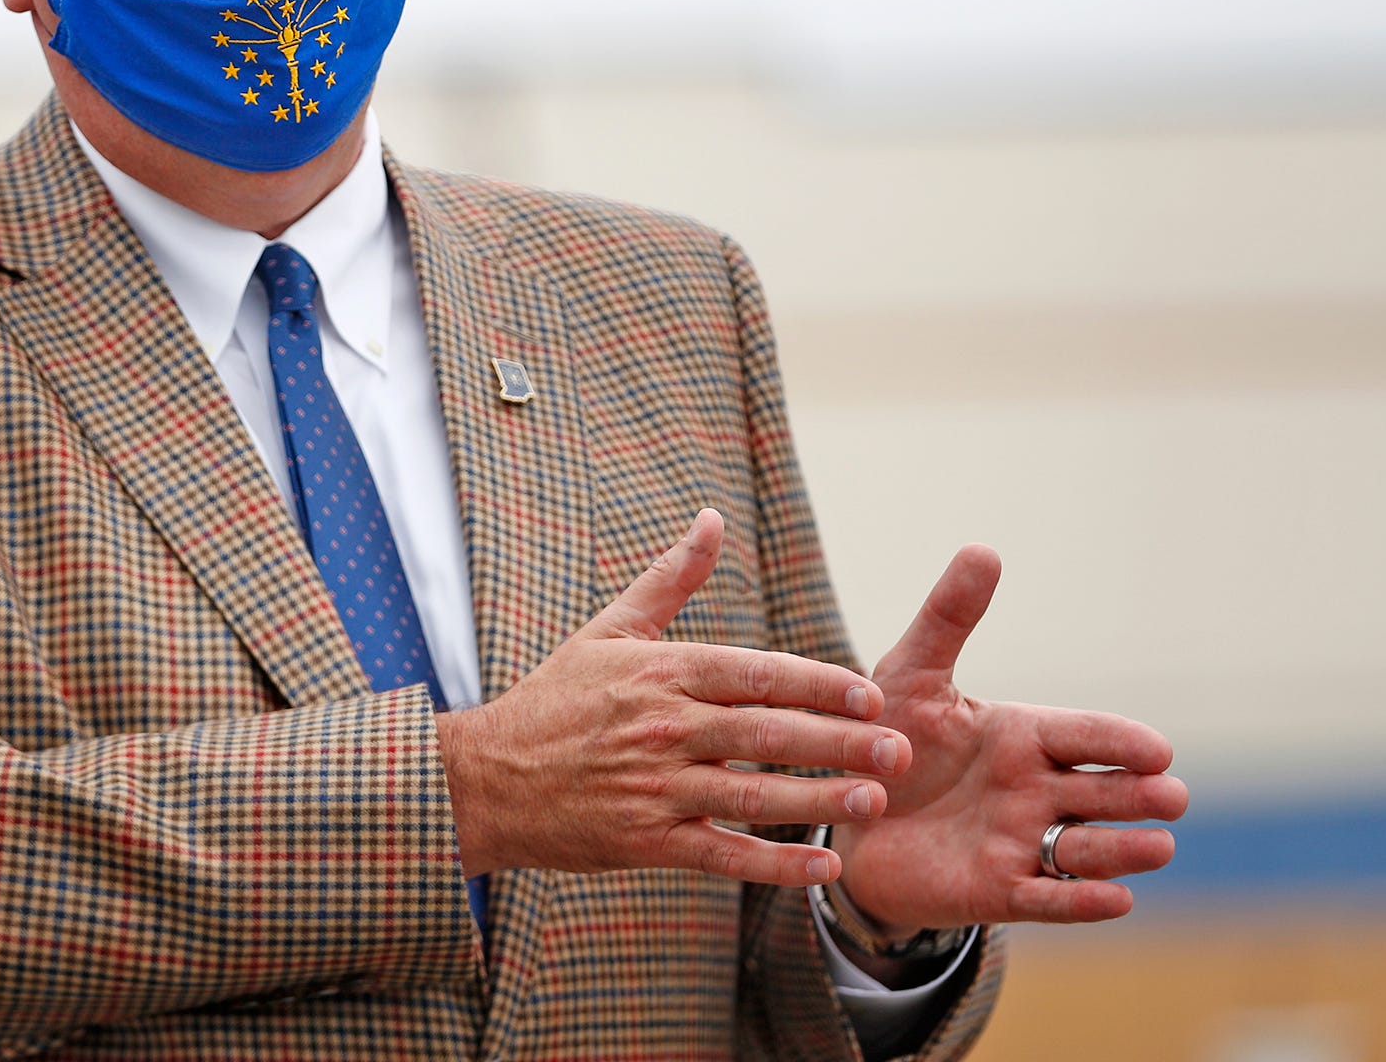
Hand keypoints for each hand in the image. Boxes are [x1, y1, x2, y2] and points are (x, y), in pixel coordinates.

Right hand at [436, 510, 908, 885]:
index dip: (815, 682)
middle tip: (900, 747)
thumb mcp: (607, 630)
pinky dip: (774, 863)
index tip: (869, 691)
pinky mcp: (646, 840)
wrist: (486, 778)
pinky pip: (721, 854)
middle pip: (764, 732)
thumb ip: (668, 579)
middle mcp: (662, 728)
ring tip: (875, 798)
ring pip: (750, 794)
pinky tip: (823, 867)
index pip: (752, 673)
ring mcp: (655, 787)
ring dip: (818, 798)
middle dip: (837, 739)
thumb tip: (710, 518)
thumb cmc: (553, 700)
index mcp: (659, 673)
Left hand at [832, 545, 1188, 930]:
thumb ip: (948, 619)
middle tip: (1172, 796)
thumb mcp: (911, 675)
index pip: (1084, 736)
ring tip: (1160, 847)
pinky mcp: (999, 891)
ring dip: (1122, 850)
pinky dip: (1082, 901)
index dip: (1119, 743)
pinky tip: (1118, 900)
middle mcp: (1037, 792)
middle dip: (1137, 796)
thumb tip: (984, 548)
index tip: (1157, 748)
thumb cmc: (889, 737)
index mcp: (1025, 737)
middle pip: (1101, 794)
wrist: (850, 813)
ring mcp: (1023, 844)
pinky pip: (1048, 899)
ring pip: (1085, 849)